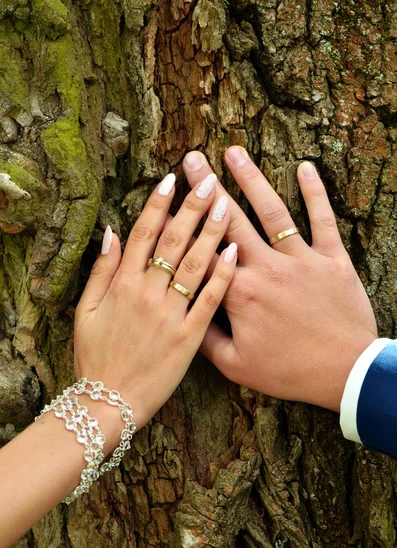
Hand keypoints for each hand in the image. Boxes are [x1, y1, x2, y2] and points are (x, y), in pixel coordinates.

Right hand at [74, 172, 236, 442]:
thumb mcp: (85, 313)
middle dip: (192, 206)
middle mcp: (148, 293)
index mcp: (122, 285)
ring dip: (211, 231)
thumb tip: (111, 232)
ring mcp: (172, 314)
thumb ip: (100, 271)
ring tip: (226, 203)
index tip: (172, 179)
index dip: (158, 204)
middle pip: (174, 241)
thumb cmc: (96, 358)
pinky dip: (222, 275)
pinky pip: (210, 301)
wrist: (111, 403)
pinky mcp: (191, 337)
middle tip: (209, 178)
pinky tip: (234, 251)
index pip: (143, 234)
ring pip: (195, 263)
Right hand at [182, 149, 377, 410]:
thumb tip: (183, 312)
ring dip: (252, 179)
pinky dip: (315, 192)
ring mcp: (302, 260)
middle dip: (208, 188)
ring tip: (233, 152)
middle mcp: (267, 268)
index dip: (182, 225)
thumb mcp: (237, 366)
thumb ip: (205, 338)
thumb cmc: (289, 371)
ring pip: (272, 212)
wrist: (345, 373)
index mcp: (240, 294)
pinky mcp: (332, 259)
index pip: (203, 253)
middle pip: (231, 221)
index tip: (166, 201)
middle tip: (190, 160)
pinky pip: (323, 219)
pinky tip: (305, 167)